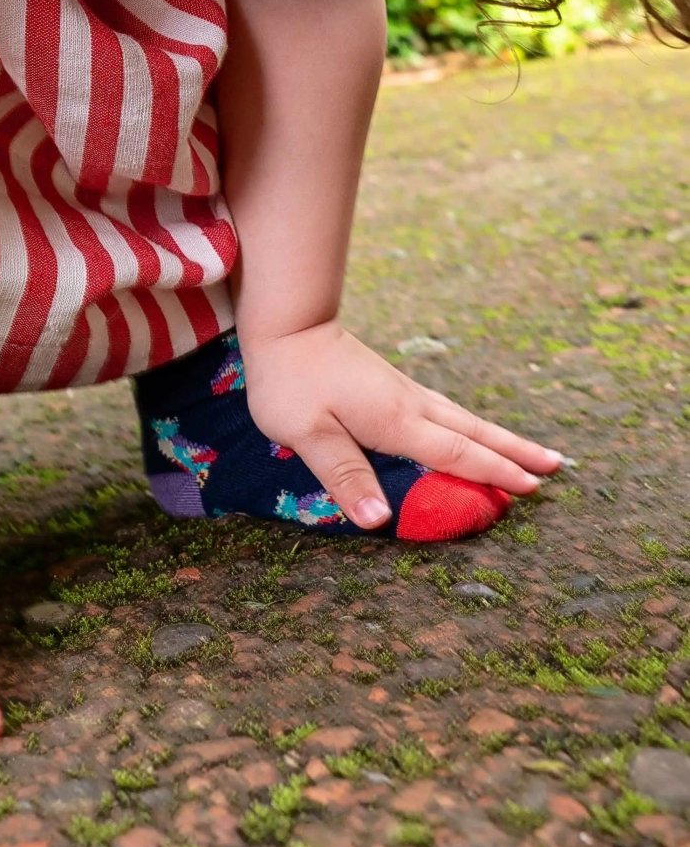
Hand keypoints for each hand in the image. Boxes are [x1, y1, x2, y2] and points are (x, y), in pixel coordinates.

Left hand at [240, 321, 561, 528]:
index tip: (532, 487)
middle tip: (558, 467)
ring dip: (498, 437)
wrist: (287, 325)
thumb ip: (344, 475)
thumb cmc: (290, 382)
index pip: (455, 453)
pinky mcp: (390, 385)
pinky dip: (470, 426)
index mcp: (395, 421)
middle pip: (472, 432)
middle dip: (515, 451)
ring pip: (462, 418)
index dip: (493, 473)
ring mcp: (402, 391)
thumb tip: (379, 520)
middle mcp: (408, 404)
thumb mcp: (307, 434)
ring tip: (531, 450)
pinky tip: (470, 430)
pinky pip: (445, 412)